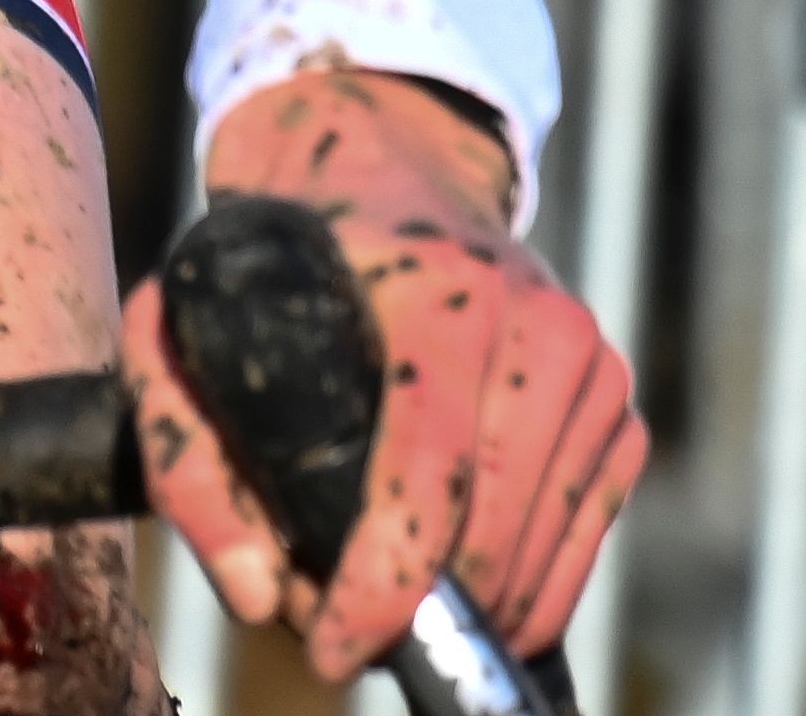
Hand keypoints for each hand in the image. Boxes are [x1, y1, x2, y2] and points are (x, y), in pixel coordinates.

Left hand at [127, 64, 643, 679]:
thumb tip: (258, 599)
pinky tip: (455, 586)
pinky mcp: (622, 409)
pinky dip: (523, 586)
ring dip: (466, 610)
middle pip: (492, 528)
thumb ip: (190, 459)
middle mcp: (540, 326)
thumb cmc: (274, 253)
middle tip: (333, 630)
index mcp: (441, 292)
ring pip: (543, 552)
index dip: (386, 580)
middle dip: (415, 609)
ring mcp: (596, 367)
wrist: (385, 161)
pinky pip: (580, 539)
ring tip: (381, 604)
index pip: (431, 468)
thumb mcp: (183, 321)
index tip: (331, 645)